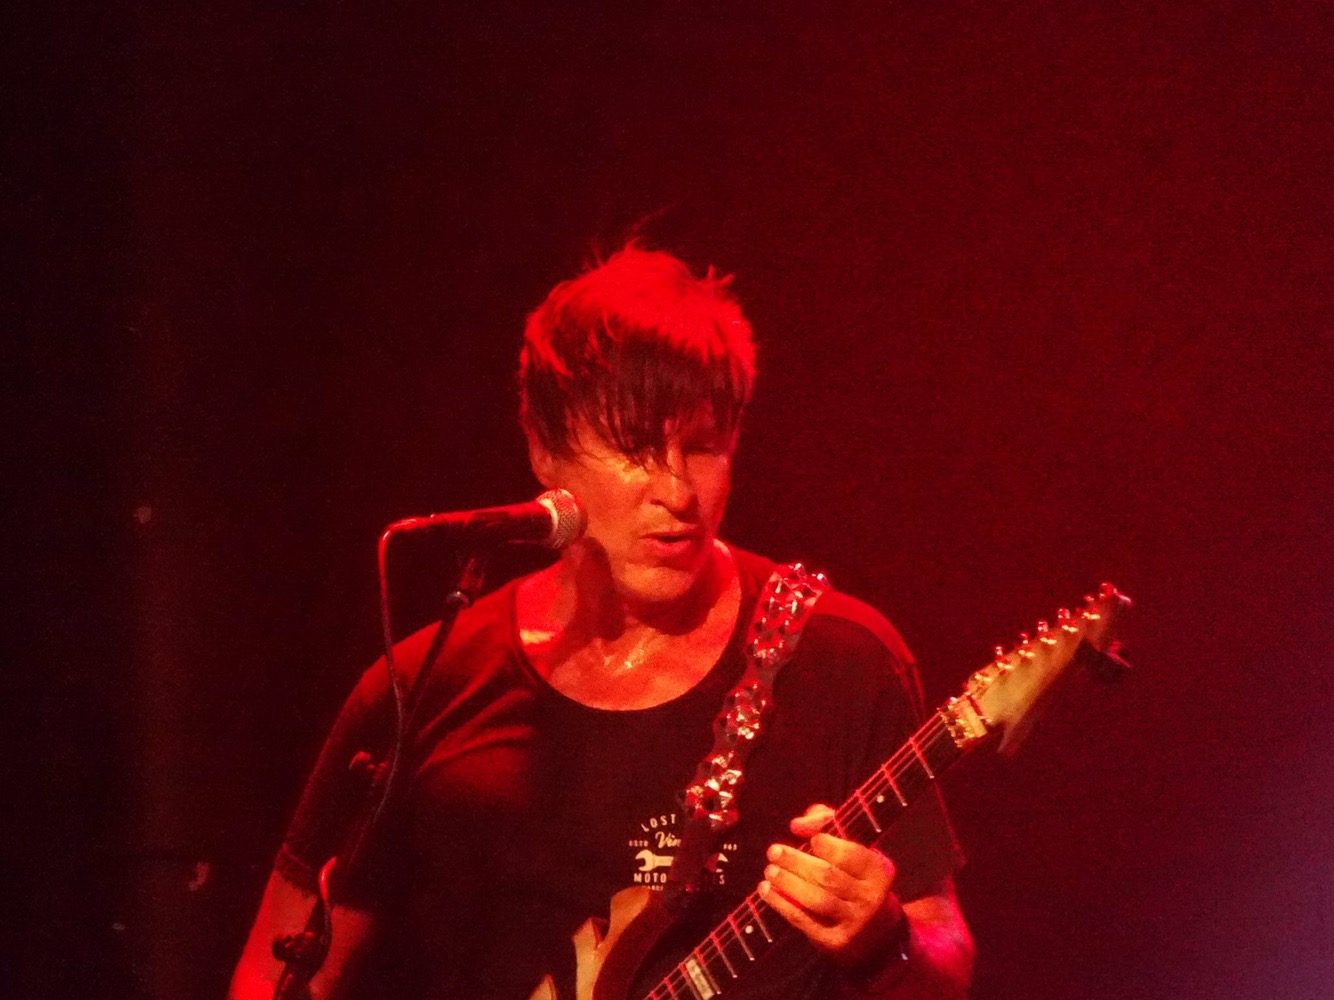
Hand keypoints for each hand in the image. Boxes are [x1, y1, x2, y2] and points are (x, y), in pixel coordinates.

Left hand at [758, 803, 906, 965]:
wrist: (873, 930)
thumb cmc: (854, 876)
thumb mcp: (850, 846)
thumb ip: (825, 823)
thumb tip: (797, 825)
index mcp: (878, 870)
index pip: (852, 855)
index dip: (829, 845)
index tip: (810, 840)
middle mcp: (870, 898)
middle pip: (829, 876)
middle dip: (797, 862)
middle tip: (773, 851)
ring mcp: (854, 922)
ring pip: (817, 900)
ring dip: (788, 883)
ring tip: (769, 870)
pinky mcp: (836, 941)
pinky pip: (805, 921)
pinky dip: (782, 905)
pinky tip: (766, 891)